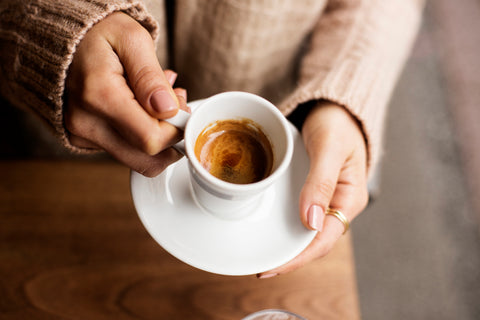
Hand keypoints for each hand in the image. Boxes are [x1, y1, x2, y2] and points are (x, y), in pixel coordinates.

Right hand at [64, 12, 187, 176]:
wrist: (63, 38)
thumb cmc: (98, 34)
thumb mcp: (132, 39)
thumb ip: (151, 77)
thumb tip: (168, 110)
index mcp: (99, 96)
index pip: (151, 139)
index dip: (177, 130)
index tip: (182, 107)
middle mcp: (86, 123)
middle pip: (146, 160)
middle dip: (171, 138)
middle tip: (175, 105)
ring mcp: (82, 135)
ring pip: (138, 158)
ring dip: (158, 136)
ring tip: (159, 101)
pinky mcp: (83, 140)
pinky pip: (124, 150)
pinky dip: (141, 134)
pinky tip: (142, 107)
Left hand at [258, 101, 368, 277]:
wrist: (334, 106)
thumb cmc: (337, 122)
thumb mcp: (329, 148)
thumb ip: (321, 182)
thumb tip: (309, 222)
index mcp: (349, 199)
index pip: (323, 240)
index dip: (298, 258)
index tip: (271, 267)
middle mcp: (337, 204)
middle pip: (313, 241)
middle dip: (288, 257)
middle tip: (259, 267)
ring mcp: (324, 199)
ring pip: (304, 230)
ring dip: (284, 244)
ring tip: (259, 253)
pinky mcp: (312, 190)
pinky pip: (298, 214)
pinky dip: (283, 224)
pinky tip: (267, 227)